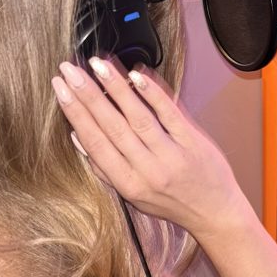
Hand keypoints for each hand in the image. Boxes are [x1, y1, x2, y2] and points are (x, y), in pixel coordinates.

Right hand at [51, 58, 245, 237]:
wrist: (215, 212)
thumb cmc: (172, 202)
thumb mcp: (133, 195)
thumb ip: (105, 168)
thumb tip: (76, 137)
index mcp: (129, 184)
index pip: (95, 143)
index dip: (75, 114)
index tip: (60, 90)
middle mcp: (149, 171)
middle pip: (112, 127)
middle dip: (87, 95)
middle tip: (69, 70)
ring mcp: (172, 155)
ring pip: (138, 117)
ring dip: (115, 88)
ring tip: (97, 64)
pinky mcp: (193, 142)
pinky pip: (169, 114)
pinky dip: (152, 94)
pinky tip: (136, 75)